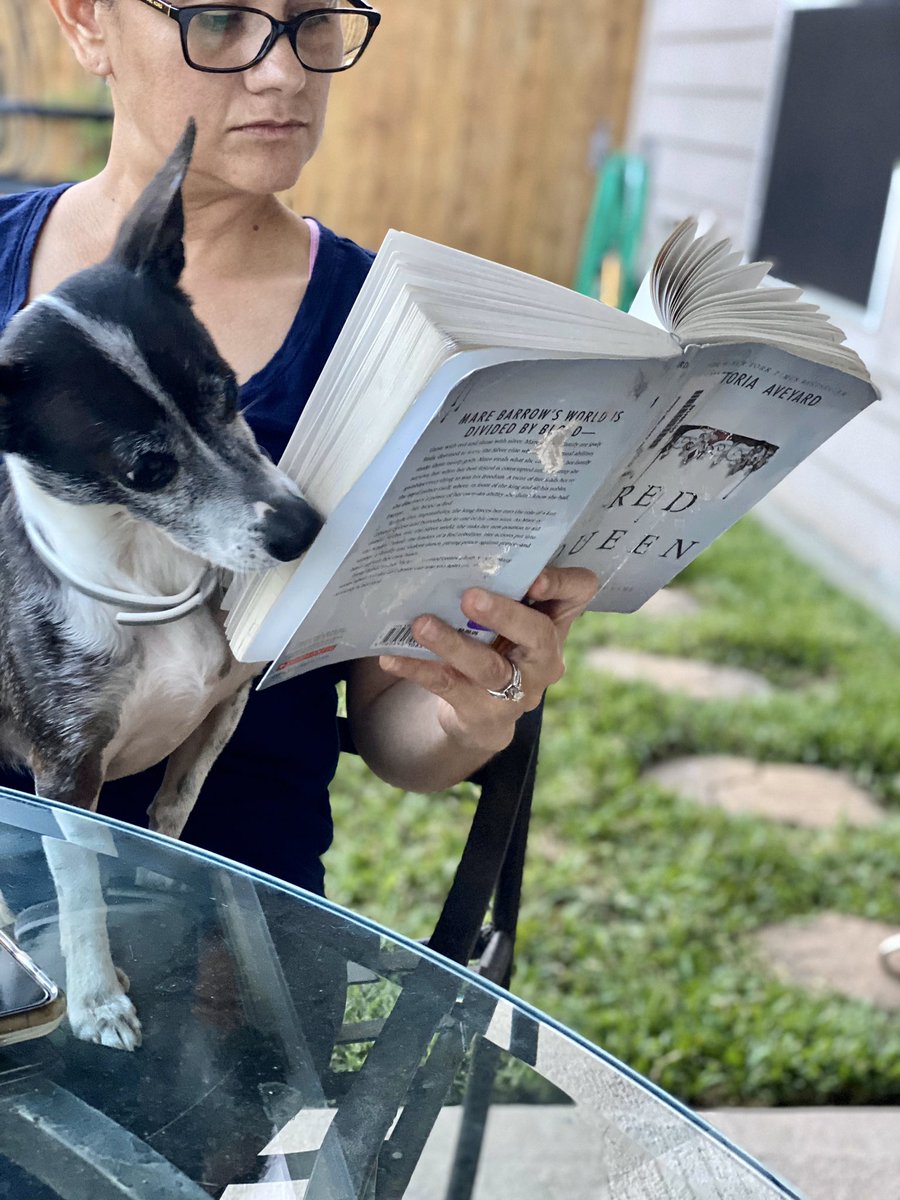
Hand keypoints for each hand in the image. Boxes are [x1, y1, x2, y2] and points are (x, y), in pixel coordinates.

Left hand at [378, 566, 597, 755]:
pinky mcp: (484, 713)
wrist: (482, 713)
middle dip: (505, 615)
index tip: (534, 578)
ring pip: (490, 668)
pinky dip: (418, 670)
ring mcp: (518, 690)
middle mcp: (545, 658)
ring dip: (453, 644)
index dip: (562, 583)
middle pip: (538, 635)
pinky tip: (392, 657)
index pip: (579, 592)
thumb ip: (498, 589)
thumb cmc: (495, 644)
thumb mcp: (506, 618)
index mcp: (555, 621)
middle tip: (470, 597)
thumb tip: (450, 548)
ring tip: (421, 625)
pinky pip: (449, 688)